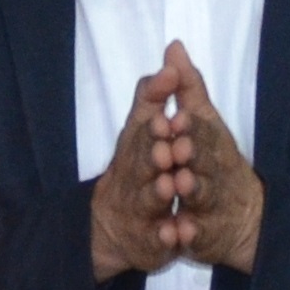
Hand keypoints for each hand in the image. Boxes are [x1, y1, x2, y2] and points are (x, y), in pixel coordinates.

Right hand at [90, 70, 185, 278]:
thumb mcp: (144, 127)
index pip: (143, 130)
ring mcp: (141, 209)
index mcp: (136, 146)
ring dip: (157, 193)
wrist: (114, 224)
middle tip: (166, 149)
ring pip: (149, 201)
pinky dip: (165, 237)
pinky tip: (175, 234)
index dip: (153, 124)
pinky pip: (158, 239)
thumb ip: (159, 92)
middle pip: (143, 165)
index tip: (166, 117)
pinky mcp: (151, 239)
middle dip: (153, 156)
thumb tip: (174, 50)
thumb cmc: (136, 166)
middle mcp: (134, 175)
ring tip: (168, 187)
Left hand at [151, 42, 262, 271]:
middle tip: (179, 147)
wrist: (243, 218)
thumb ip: (188, 88)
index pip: (203, 131)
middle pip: (205, 161)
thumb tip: (173, 46)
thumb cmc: (216, 163)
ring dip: (193, 189)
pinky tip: (181, 231)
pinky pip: (199, 234)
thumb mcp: (204, 123)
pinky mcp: (206, 233)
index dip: (192, 126)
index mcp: (213, 144)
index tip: (178, 118)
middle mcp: (216, 171)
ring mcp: (212, 203)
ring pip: (203, 196)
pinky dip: (191, 233)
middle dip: (193, 154)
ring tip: (180, 183)